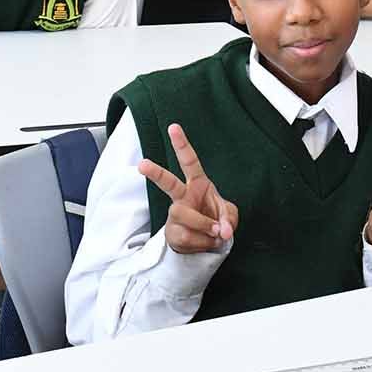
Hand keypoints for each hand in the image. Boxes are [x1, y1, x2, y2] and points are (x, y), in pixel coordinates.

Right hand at [138, 123, 238, 255]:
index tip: (173, 127)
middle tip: (142, 164)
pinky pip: (188, 237)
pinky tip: (206, 241)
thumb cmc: (216, 220)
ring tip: (215, 233)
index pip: (189, 161)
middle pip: (168, 183)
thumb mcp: (228, 216)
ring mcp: (175, 214)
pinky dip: (204, 242)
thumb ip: (228, 219)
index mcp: (197, 184)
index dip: (182, 145)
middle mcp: (183, 196)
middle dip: (155, 173)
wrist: (206, 244)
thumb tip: (222, 230)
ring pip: (185, 216)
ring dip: (205, 226)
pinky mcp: (172, 232)